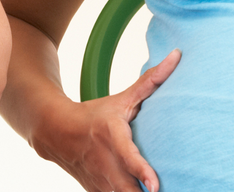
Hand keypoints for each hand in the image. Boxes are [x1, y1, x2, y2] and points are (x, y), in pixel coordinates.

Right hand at [30, 50, 179, 191]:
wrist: (55, 131)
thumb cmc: (95, 113)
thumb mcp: (121, 99)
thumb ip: (151, 81)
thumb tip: (177, 55)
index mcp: (112, 137)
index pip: (129, 158)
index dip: (142, 172)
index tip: (156, 186)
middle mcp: (105, 163)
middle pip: (126, 190)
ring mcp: (99, 181)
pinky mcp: (97, 191)